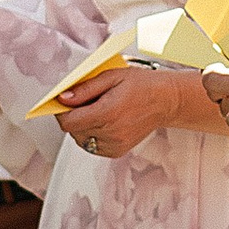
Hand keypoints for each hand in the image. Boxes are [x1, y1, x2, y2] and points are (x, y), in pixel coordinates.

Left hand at [49, 64, 187, 158]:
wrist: (166, 101)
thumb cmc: (142, 85)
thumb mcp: (112, 76)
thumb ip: (85, 89)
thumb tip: (63, 98)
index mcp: (108, 113)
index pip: (69, 122)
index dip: (61, 112)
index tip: (63, 102)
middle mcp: (111, 133)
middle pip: (73, 131)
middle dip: (73, 117)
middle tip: (85, 102)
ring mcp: (115, 145)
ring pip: (81, 140)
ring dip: (81, 127)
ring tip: (96, 112)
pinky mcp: (118, 151)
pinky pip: (93, 146)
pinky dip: (92, 135)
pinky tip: (103, 122)